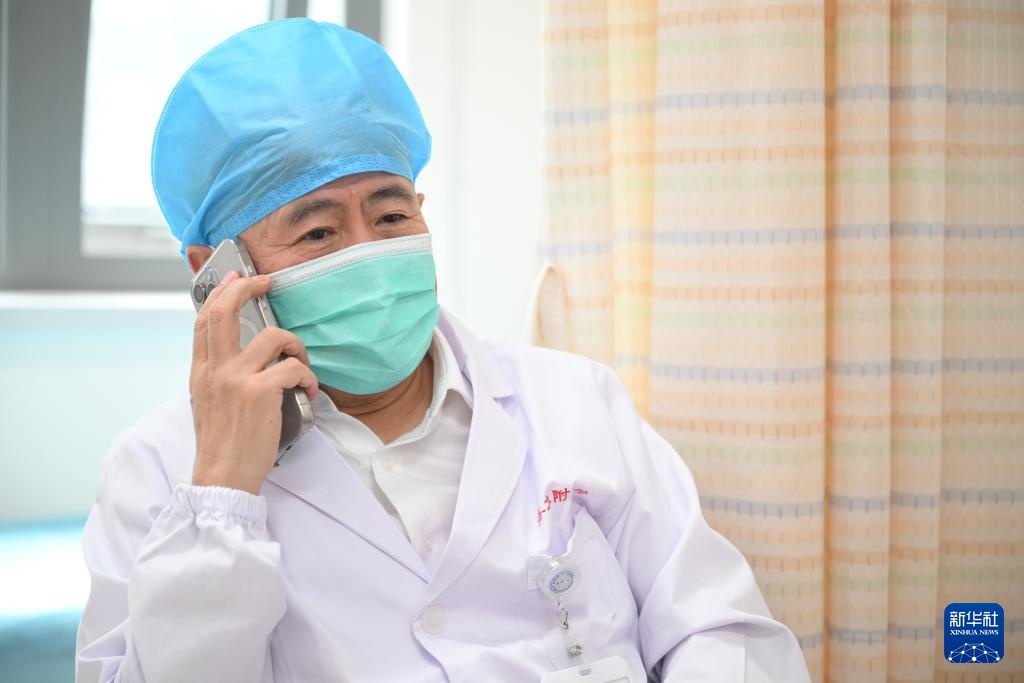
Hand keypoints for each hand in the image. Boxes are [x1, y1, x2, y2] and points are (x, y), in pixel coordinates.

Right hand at [189, 271, 317, 493]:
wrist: (222, 477)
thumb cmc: (222, 445)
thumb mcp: (207, 402)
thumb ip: (219, 375)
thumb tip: (239, 355)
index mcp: (200, 372)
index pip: (204, 319)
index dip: (221, 293)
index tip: (237, 278)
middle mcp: (214, 370)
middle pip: (225, 312)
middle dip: (247, 288)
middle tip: (266, 283)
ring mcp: (236, 379)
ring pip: (272, 337)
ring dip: (295, 346)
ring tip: (300, 365)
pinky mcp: (259, 392)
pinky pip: (293, 367)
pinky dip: (307, 377)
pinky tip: (309, 391)